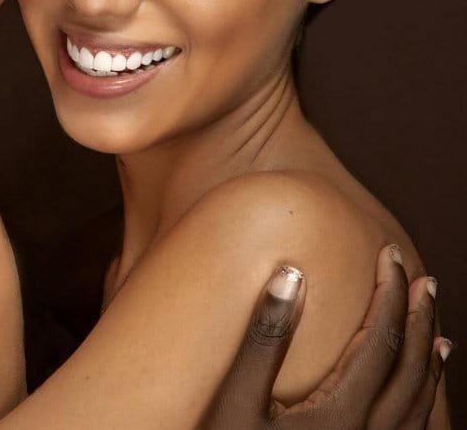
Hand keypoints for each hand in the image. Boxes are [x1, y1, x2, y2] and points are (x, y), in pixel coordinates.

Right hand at [202, 245, 449, 429]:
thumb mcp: (234, 403)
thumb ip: (265, 340)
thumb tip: (292, 274)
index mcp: (339, 415)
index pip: (379, 342)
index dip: (389, 296)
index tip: (389, 258)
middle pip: (408, 370)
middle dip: (417, 320)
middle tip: (421, 278)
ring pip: (418, 406)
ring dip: (428, 363)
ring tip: (438, 333)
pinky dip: (422, 406)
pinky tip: (418, 400)